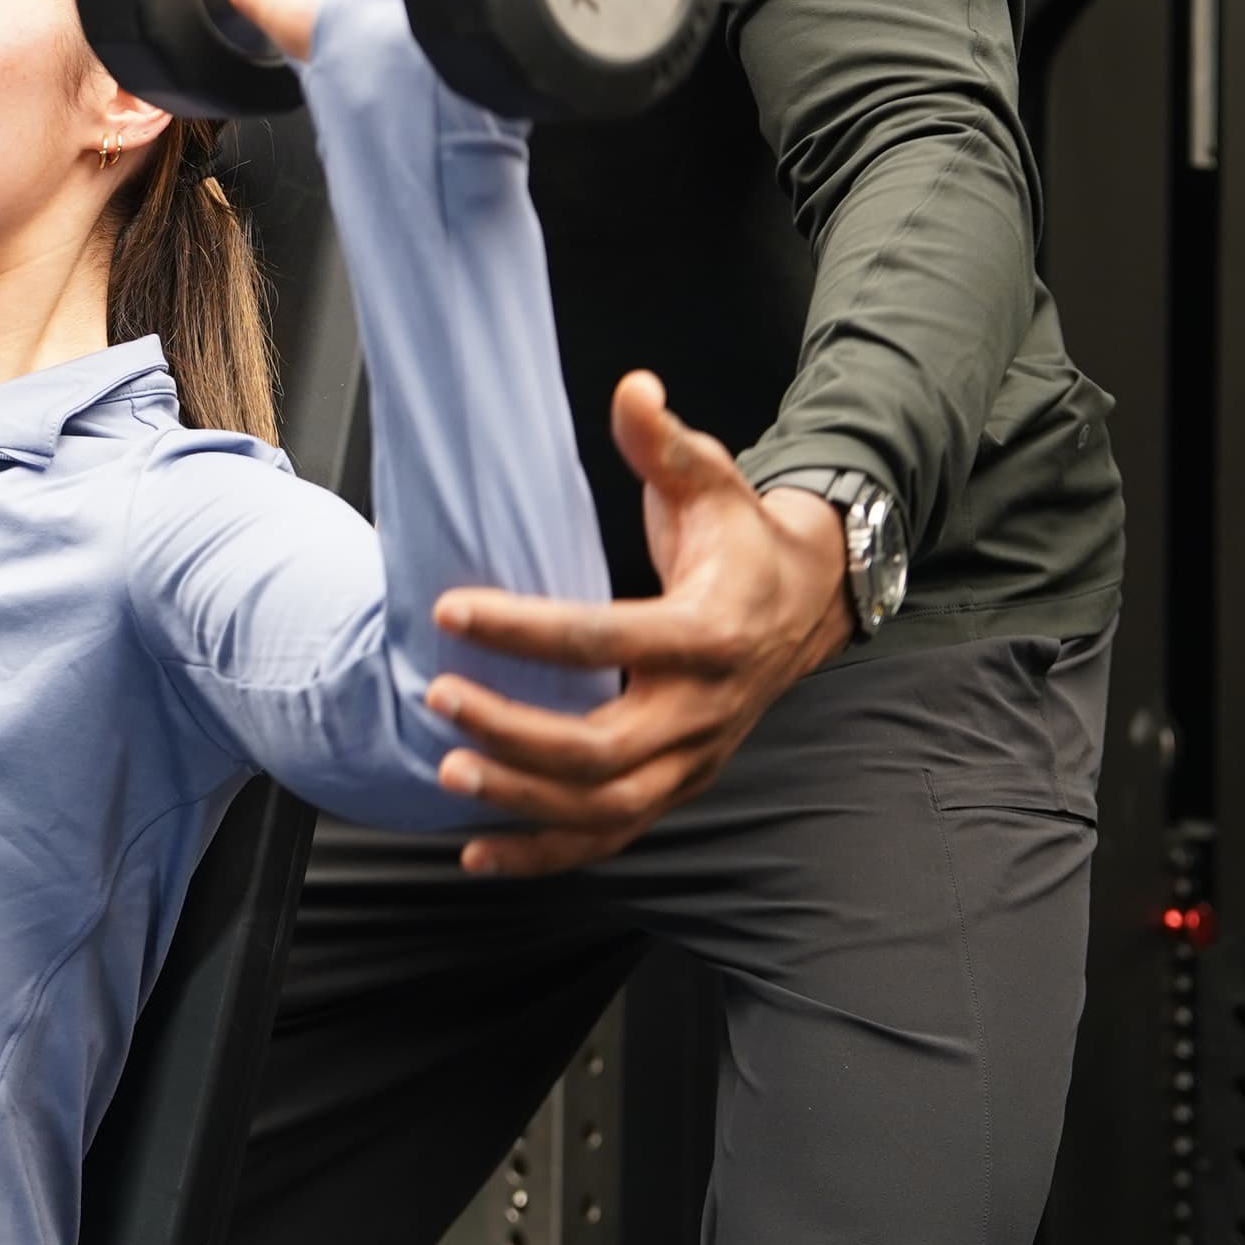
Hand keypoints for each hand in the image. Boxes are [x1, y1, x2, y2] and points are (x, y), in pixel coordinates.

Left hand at [418, 371, 849, 875]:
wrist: (805, 604)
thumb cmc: (740, 539)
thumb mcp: (712, 480)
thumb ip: (665, 443)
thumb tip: (633, 389)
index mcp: (710, 632)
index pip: (607, 638)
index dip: (524, 629)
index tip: (451, 610)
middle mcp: (705, 710)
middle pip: (602, 748)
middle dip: (514, 731)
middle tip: (439, 697)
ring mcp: (693, 759)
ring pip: (603, 806)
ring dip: (521, 800)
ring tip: (447, 772)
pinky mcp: (677, 786)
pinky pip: (609, 836)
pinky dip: (543, 855)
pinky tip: (476, 852)